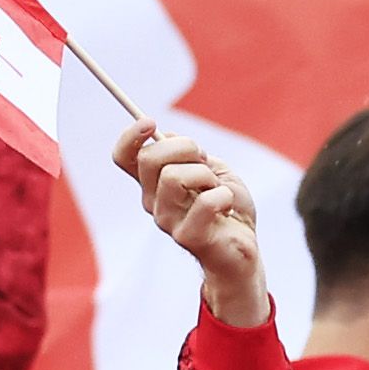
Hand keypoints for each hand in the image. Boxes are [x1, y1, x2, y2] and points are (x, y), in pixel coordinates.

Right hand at [115, 123, 269, 328]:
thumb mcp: (211, 168)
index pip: (124, 157)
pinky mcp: (187, 236)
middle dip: (184, 147)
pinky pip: (205, 202)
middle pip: (149, 158)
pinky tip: (227, 209)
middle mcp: (154, 202)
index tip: (150, 122)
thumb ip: (187, 153)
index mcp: (155, 183)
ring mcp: (167, 221)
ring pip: (173, 176)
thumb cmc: (227, 205)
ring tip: (218, 190)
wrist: (244, 246)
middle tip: (205, 160)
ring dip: (206, 175)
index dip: (130, 136)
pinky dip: (224, 196)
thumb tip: (164, 135)